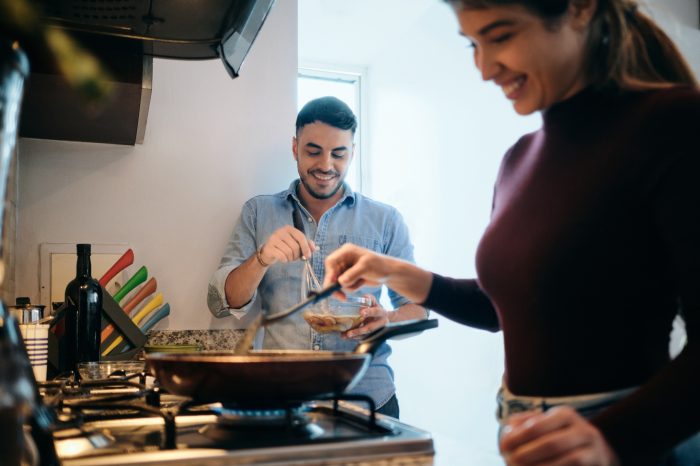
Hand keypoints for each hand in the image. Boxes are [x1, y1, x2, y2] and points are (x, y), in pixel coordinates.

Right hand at [259, 225, 314, 265]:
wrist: (268, 252)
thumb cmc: (284, 247)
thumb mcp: (295, 244)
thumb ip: (306, 244)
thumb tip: (314, 248)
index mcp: (289, 228)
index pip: (301, 237)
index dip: (306, 247)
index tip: (308, 256)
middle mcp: (281, 231)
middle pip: (295, 246)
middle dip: (297, 255)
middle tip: (295, 258)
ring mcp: (273, 238)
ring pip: (288, 252)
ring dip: (291, 259)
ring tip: (289, 258)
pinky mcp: (269, 247)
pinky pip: (281, 256)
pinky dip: (284, 260)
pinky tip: (283, 260)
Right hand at [323, 243, 391, 294]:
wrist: (390, 272)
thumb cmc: (380, 265)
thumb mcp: (366, 267)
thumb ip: (353, 274)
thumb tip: (341, 282)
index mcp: (346, 252)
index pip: (331, 262)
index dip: (329, 274)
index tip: (332, 286)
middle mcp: (344, 259)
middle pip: (332, 274)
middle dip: (336, 286)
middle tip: (342, 297)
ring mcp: (347, 268)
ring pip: (338, 282)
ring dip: (348, 286)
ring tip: (360, 283)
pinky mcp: (350, 276)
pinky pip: (345, 286)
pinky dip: (352, 287)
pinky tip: (362, 283)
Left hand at [342, 294, 391, 338]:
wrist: (383, 318)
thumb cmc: (376, 308)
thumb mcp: (374, 302)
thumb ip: (369, 299)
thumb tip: (364, 297)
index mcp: (381, 313)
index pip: (376, 312)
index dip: (369, 312)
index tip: (361, 312)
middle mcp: (380, 324)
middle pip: (370, 328)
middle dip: (359, 331)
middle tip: (349, 332)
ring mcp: (376, 331)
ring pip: (365, 335)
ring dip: (354, 336)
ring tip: (344, 336)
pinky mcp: (371, 335)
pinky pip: (362, 338)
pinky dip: (354, 338)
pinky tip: (345, 336)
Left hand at [500, 406, 619, 465]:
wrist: (598, 453)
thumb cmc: (561, 436)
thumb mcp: (546, 424)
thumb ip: (525, 424)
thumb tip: (508, 430)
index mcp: (565, 415)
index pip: (537, 426)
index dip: (517, 438)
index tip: (502, 447)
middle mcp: (583, 430)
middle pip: (551, 444)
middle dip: (527, 455)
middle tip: (509, 461)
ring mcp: (595, 451)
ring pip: (566, 461)